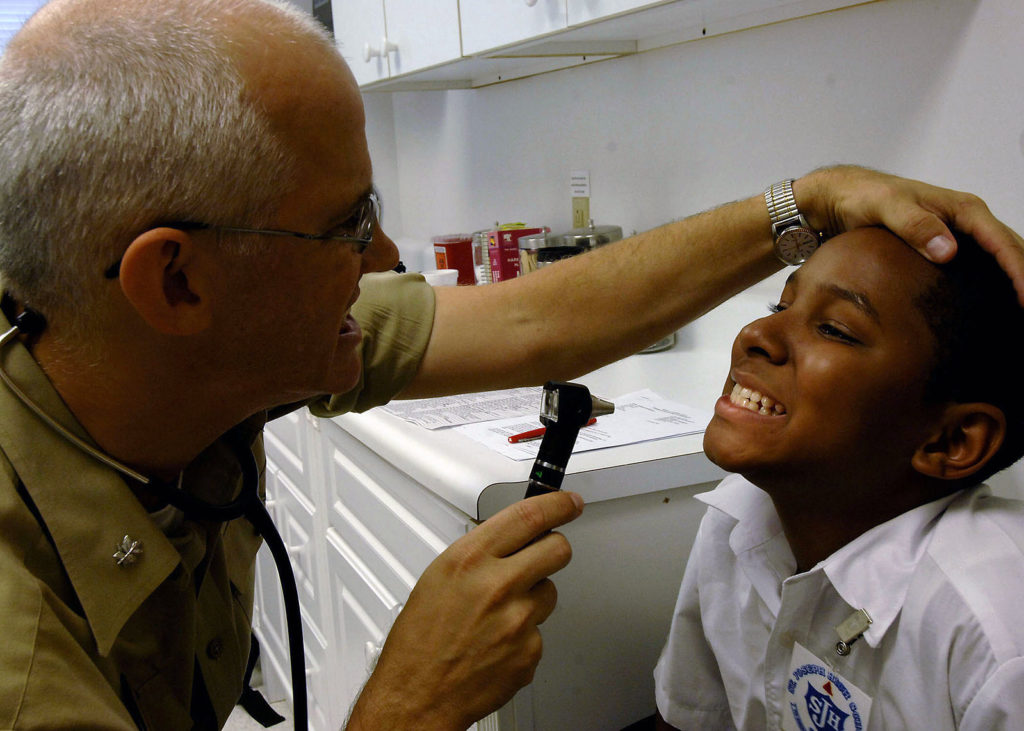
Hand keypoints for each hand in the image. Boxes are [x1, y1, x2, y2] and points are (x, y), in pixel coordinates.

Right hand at [346, 491, 583, 729]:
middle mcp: (498, 585)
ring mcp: (518, 620)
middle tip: (543, 554)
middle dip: (554, 548)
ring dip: (533, 597)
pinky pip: (540, 631)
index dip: (557, 504)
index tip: (568, 503)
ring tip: (498, 614)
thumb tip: (508, 539)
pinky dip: (524, 635)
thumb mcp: (438, 577)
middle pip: (557, 548)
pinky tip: (497, 642)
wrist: (417, 696)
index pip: (529, 516)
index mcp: (470, 560)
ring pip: (550, 592)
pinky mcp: (530, 651)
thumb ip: (478, 554)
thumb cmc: (419, 642)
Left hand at [795, 165, 1023, 304]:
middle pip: (1012, 251)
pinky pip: (980, 266)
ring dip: (1015, 280)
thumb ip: (915, 226)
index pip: (1004, 243)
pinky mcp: (945, 247)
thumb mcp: (887, 207)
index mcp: (964, 210)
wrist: (843, 196)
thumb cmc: (865, 197)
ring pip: (1000, 259)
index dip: (1020, 271)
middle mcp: (968, 221)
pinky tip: (993, 305)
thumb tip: (950, 251)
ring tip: (1017, 311)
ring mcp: (959, 235)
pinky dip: (994, 283)